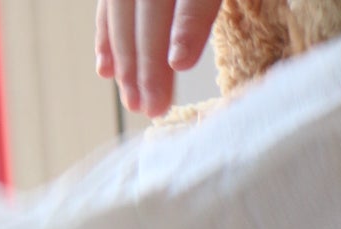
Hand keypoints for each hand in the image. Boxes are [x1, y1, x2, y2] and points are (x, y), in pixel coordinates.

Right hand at [95, 0, 224, 117]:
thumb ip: (232, 9)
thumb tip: (217, 53)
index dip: (188, 24)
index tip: (179, 62)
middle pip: (151, 1)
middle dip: (149, 57)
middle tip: (153, 106)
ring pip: (123, 3)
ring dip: (125, 56)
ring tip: (134, 102)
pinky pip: (110, 0)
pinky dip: (107, 33)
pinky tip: (108, 70)